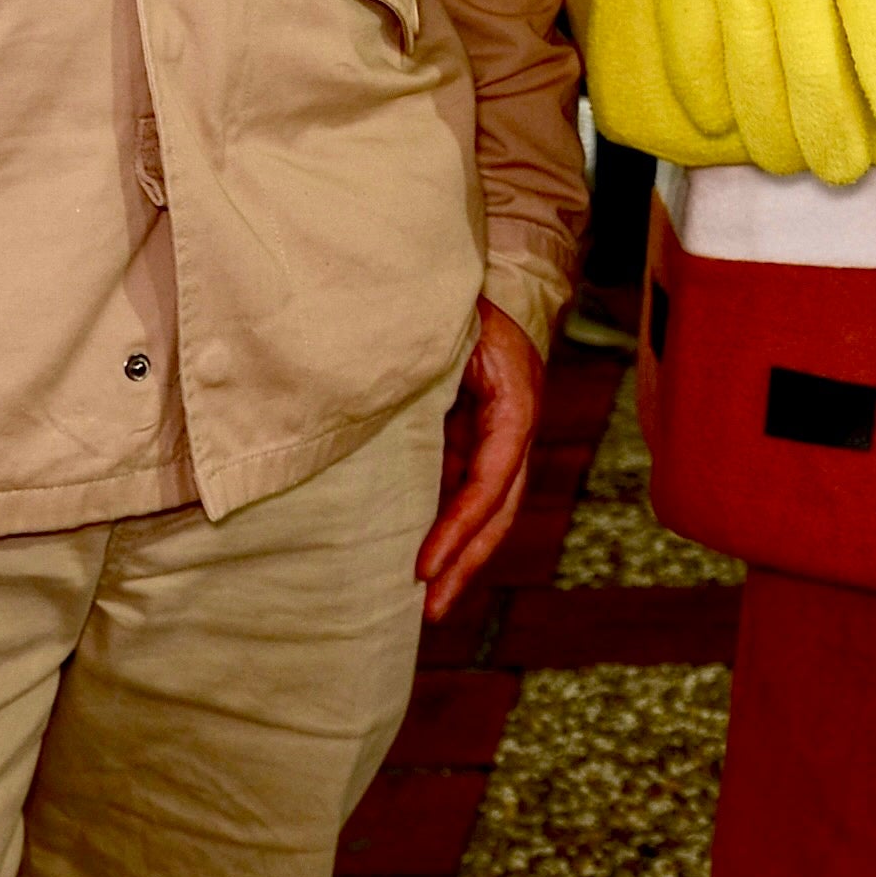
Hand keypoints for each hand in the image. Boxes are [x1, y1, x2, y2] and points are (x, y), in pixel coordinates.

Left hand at [414, 300, 543, 621]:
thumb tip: (360, 414)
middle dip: (466, 560)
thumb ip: (414, 372)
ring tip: (427, 601)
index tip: (422, 565)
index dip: (460, 525)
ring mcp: (499, 432)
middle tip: (430, 607)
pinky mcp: (477, 434)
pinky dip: (447, 525)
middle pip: (498, 507)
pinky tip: (420, 555)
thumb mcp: (442, 330)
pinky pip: (465, 489)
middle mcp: (515, 423)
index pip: (492, 477)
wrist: (476, 269)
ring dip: (460, 553)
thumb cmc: (452, 295)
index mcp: (515, 398)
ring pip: (488, 507)